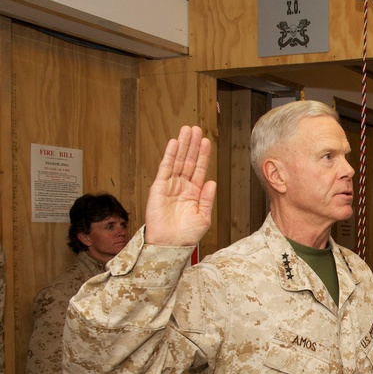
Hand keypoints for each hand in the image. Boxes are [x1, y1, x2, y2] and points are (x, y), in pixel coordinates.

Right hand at [145, 126, 216, 245]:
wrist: (171, 244)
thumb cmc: (186, 235)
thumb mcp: (203, 217)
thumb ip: (208, 199)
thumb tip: (212, 182)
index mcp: (194, 193)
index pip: (200, 169)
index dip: (203, 155)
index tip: (206, 142)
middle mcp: (182, 187)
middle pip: (189, 161)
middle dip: (193, 145)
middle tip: (196, 129)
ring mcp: (170, 186)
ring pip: (178, 161)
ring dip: (182, 145)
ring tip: (187, 130)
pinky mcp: (159, 187)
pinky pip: (165, 168)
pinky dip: (170, 155)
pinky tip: (174, 144)